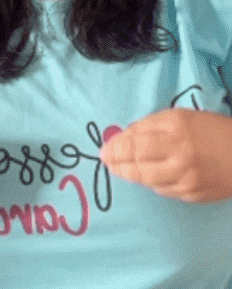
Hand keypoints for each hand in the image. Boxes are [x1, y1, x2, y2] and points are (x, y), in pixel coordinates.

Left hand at [102, 109, 231, 203]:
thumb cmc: (210, 129)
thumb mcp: (180, 116)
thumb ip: (152, 124)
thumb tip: (126, 135)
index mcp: (175, 130)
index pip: (136, 142)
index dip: (117, 148)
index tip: (104, 149)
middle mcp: (179, 157)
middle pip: (139, 164)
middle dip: (118, 163)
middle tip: (105, 161)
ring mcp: (186, 180)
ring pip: (149, 181)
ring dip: (131, 175)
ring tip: (118, 170)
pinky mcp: (193, 196)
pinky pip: (164, 192)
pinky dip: (151, 183)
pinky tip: (144, 177)